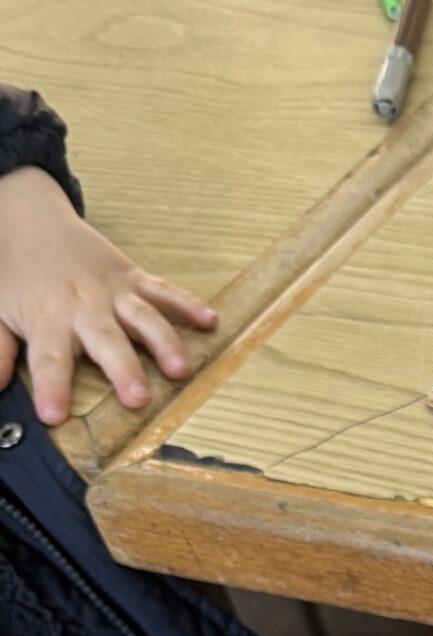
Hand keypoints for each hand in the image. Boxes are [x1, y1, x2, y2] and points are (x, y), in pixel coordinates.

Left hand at [0, 166, 216, 425]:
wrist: (30, 219)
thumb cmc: (14, 274)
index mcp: (47, 319)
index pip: (48, 360)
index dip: (52, 387)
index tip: (54, 416)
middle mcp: (84, 307)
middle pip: (106, 342)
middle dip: (122, 369)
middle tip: (138, 399)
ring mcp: (113, 292)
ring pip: (142, 319)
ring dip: (164, 343)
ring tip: (180, 370)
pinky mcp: (132, 278)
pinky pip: (163, 291)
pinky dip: (188, 305)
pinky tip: (211, 321)